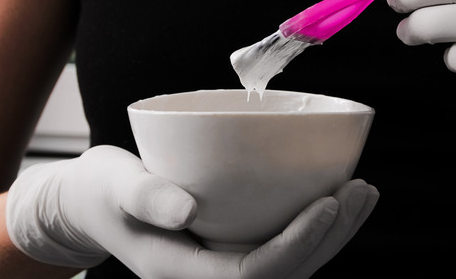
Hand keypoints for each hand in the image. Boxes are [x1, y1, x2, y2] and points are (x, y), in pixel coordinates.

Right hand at [6, 145, 377, 277]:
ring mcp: (223, 265)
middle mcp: (210, 276)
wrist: (92, 206)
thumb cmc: (101, 192)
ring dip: (333, 233)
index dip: (297, 244)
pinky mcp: (232, 247)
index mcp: (183, 273)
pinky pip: (282, 246)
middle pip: (286, 274)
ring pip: (292, 264)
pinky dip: (315, 226)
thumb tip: (187, 211)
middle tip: (361, 190)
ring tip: (363, 193)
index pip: (254, 273)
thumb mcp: (113, 186)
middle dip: (330, 237)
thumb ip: (146, 197)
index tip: (327, 201)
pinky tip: (335, 195)